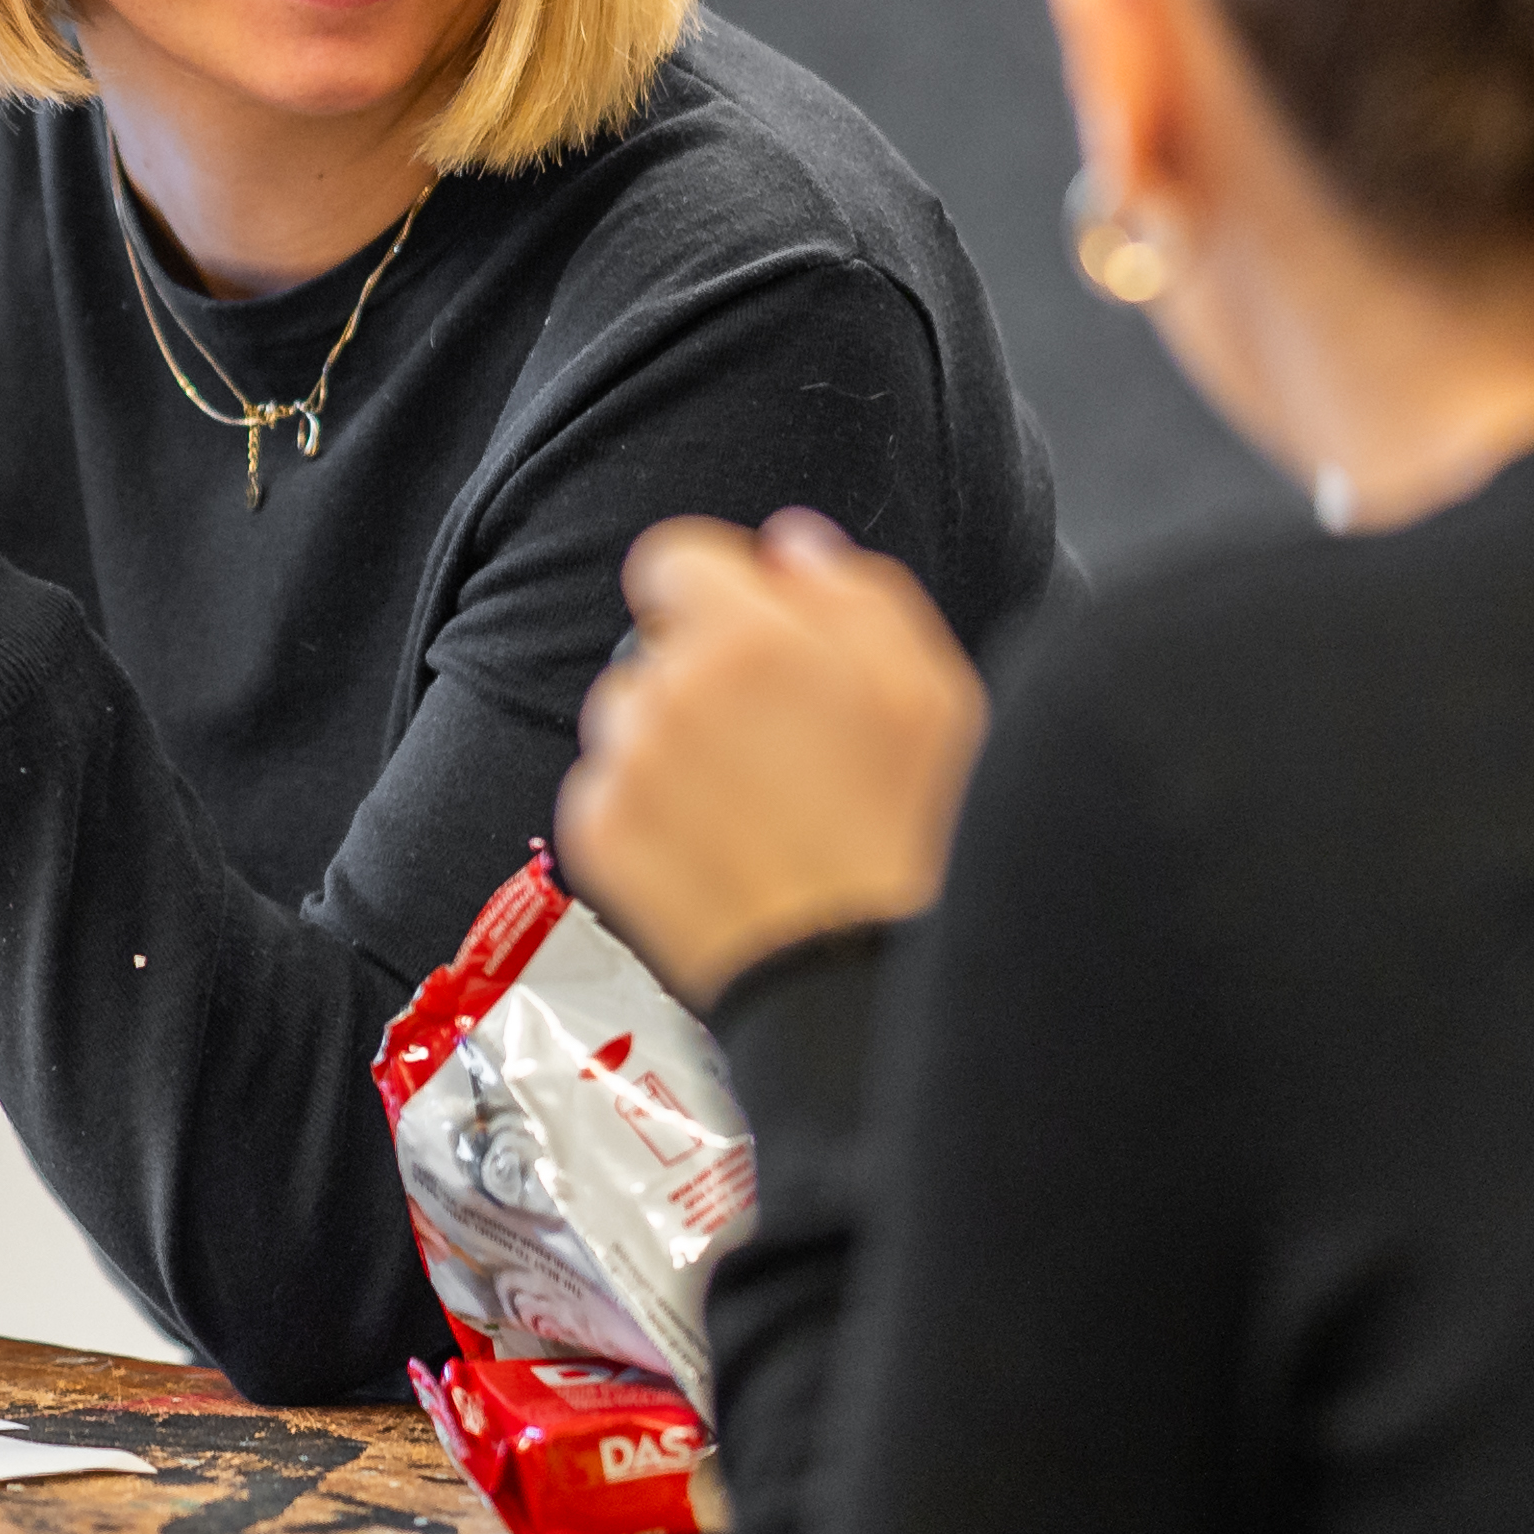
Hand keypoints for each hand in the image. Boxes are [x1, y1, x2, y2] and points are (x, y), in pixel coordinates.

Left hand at [560, 511, 989, 994]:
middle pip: (655, 649)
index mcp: (752, 641)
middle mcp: (672, 694)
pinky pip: (604, 793)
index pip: (675, 559)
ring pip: (627, 721)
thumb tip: (796, 549)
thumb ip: (858, 596)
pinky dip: (646, 814)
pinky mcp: (598, 839)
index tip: (747, 634)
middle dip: (703, 679)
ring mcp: (627, 769)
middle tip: (777, 745)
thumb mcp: (934, 696)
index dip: (718, 594)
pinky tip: (717, 850)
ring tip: (751, 809)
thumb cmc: (913, 848)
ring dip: (670, 746)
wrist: (857, 984)